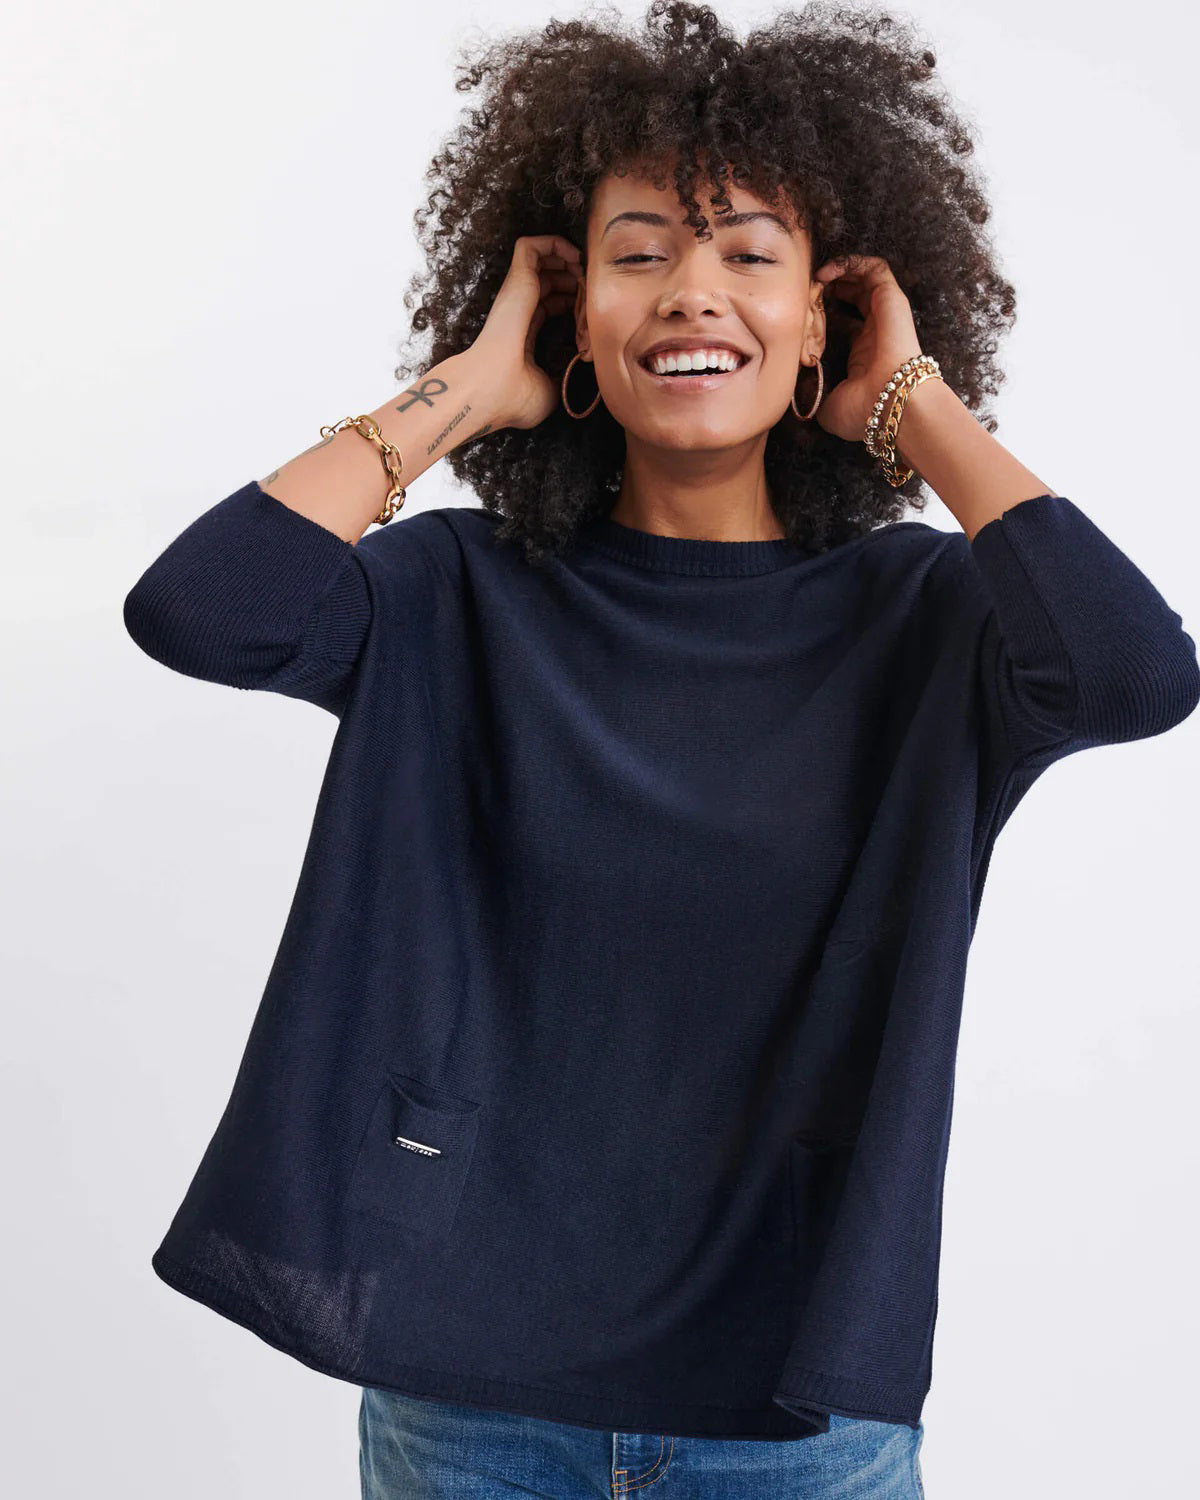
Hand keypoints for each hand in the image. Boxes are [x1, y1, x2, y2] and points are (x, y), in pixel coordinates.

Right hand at [464, 235, 584, 430]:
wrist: (490, 391)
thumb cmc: (514, 397)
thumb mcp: (551, 387)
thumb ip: (565, 373)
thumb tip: (579, 367)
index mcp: (526, 330)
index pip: (552, 304)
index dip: (575, 303)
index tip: (592, 318)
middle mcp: (520, 308)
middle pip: (553, 280)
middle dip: (579, 283)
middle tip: (596, 296)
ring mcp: (516, 293)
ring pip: (546, 260)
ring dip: (572, 263)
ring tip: (588, 276)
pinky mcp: (516, 280)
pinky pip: (532, 245)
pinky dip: (556, 244)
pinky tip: (576, 258)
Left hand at [811, 254, 923, 444]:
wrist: (887, 404)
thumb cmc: (862, 411)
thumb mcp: (827, 407)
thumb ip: (813, 395)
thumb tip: (794, 396)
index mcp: (862, 353)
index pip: (842, 322)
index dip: (819, 313)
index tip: (801, 315)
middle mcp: (875, 330)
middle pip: (851, 296)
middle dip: (826, 288)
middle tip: (807, 292)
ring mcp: (885, 314)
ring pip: (863, 277)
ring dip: (838, 271)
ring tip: (816, 277)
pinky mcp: (892, 299)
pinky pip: (876, 267)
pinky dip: (852, 262)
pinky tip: (828, 272)